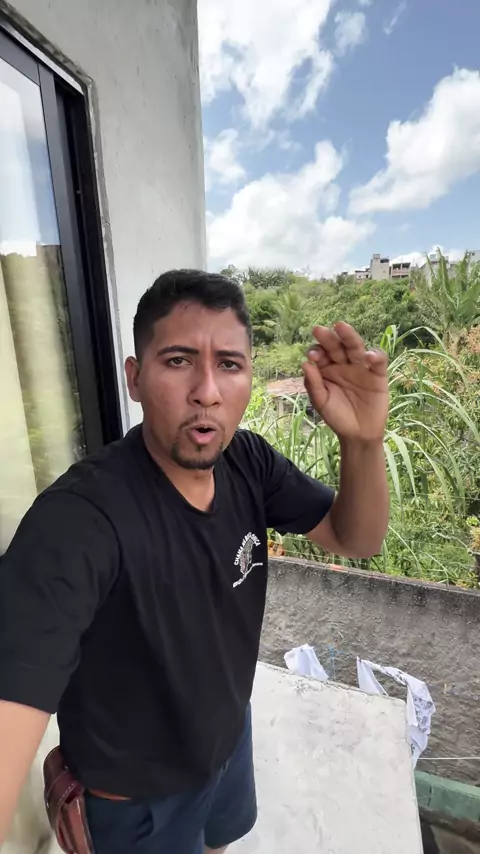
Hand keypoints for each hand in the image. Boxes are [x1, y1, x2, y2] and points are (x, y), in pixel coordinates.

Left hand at [302, 323, 388, 441]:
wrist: (358, 434)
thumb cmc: (337, 416)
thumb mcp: (322, 402)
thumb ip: (314, 384)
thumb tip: (304, 363)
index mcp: (327, 369)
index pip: (321, 354)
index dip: (316, 351)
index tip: (312, 355)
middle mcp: (343, 364)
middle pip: (336, 347)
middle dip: (328, 338)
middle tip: (319, 330)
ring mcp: (361, 367)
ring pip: (355, 347)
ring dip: (349, 337)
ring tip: (341, 327)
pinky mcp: (378, 374)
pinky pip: (378, 361)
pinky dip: (375, 355)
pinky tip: (368, 356)